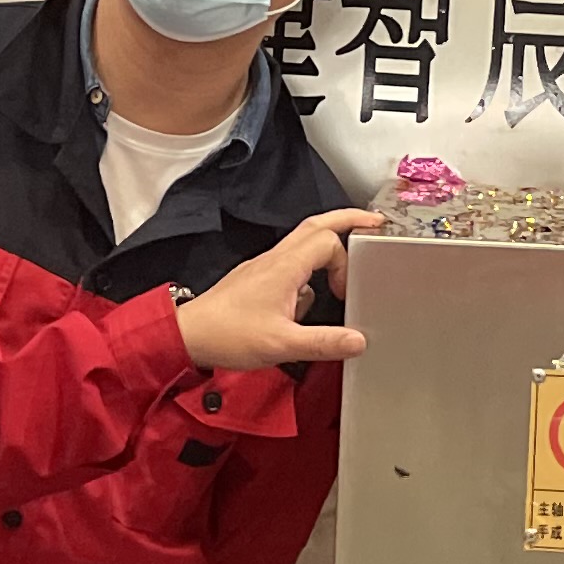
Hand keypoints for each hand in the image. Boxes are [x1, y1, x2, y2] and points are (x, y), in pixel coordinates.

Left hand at [174, 208, 380, 370]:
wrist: (190, 335)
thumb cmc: (228, 335)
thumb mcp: (283, 344)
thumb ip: (324, 342)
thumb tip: (358, 340)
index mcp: (284, 267)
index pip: (329, 243)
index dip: (346, 263)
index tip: (345, 293)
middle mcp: (275, 259)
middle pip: (317, 224)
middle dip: (348, 219)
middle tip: (373, 222)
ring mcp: (265, 266)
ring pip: (303, 240)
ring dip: (328, 242)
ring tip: (347, 255)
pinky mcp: (257, 278)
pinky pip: (290, 262)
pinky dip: (308, 269)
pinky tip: (308, 298)